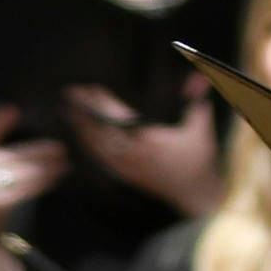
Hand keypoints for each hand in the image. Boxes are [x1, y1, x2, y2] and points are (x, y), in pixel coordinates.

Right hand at [0, 105, 67, 239]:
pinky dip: (42, 182)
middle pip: (12, 156)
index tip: (14, 110)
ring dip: (46, 167)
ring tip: (64, 163)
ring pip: (21, 172)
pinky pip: (24, 189)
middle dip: (38, 152)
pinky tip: (56, 177)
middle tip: (61, 148)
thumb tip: (19, 118)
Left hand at [65, 78, 220, 216]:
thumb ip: (196, 101)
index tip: (92, 88)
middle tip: (71, 94)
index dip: (104, 103)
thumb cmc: (200, 161)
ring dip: (81, 128)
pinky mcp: (125, 175)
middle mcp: (134, 156)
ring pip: (96, 147)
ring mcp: (127, 167)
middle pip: (101, 131)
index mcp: (150, 142)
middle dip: (85, 112)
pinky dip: (89, 145)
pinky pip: (100, 159)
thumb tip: (200, 76)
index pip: (120, 118)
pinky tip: (80, 135)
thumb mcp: (201, 129)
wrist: (196, 194)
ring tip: (69, 110)